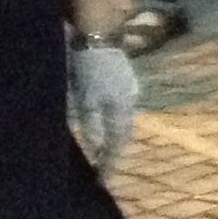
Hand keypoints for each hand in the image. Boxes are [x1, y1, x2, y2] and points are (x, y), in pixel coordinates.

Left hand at [69, 41, 139, 178]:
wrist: (98, 37)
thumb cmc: (89, 69)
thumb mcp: (85, 99)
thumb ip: (92, 125)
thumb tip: (98, 148)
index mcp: (122, 108)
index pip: (118, 144)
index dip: (110, 163)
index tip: (103, 181)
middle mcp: (132, 101)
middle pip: (125, 134)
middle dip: (115, 153)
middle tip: (104, 169)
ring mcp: (131, 90)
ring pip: (124, 122)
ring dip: (116, 138)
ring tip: (104, 152)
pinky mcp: (126, 82)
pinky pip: (123, 110)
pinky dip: (115, 123)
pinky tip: (106, 125)